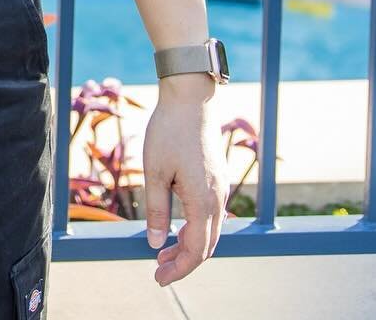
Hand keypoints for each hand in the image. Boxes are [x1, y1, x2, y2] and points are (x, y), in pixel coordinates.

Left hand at [141, 86, 229, 285]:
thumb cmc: (169, 131)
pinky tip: (178, 227)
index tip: (159, 278)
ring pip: (211, 231)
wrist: (191, 98)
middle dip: (184, 262)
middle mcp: (218, 199)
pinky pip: (211, 215)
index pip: (196, 250)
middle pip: (207, 245)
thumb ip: (157, 210)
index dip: (179, 268)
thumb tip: (156, 243)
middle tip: (158, 269)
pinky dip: (196, 229)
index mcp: (203, 200)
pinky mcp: (217, 179)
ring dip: (190, 246)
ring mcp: (221, 189)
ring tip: (164, 252)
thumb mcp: (154, 171)